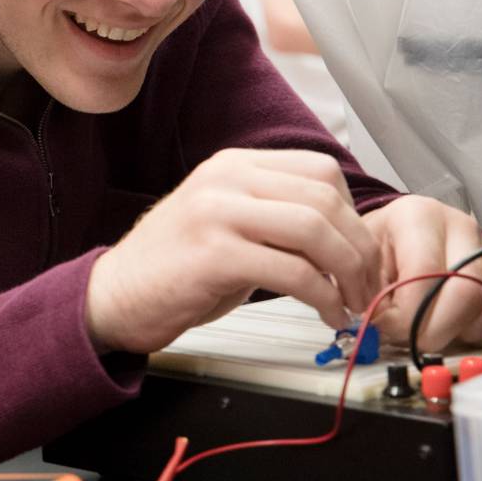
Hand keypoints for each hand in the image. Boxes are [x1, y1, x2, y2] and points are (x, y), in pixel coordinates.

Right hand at [85, 149, 382, 354]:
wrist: (114, 295)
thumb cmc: (174, 268)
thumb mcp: (227, 223)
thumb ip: (274, 215)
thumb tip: (343, 236)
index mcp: (231, 166)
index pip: (319, 171)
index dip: (353, 214)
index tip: (361, 253)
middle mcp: (224, 180)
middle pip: (324, 199)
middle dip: (360, 248)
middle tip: (367, 285)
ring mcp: (216, 213)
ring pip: (314, 230)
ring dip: (347, 273)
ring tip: (349, 301)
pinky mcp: (213, 253)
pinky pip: (293, 271)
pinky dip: (322, 297)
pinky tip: (325, 314)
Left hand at [358, 195, 481, 352]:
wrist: (394, 234)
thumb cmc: (376, 247)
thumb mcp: (361, 261)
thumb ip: (371, 292)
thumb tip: (381, 324)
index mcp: (418, 217)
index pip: (425, 271)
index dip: (407, 312)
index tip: (388, 326)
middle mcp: (460, 226)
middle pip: (466, 290)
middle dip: (437, 329)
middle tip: (412, 340)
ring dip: (459, 331)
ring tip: (428, 327)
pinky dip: (477, 328)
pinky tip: (453, 327)